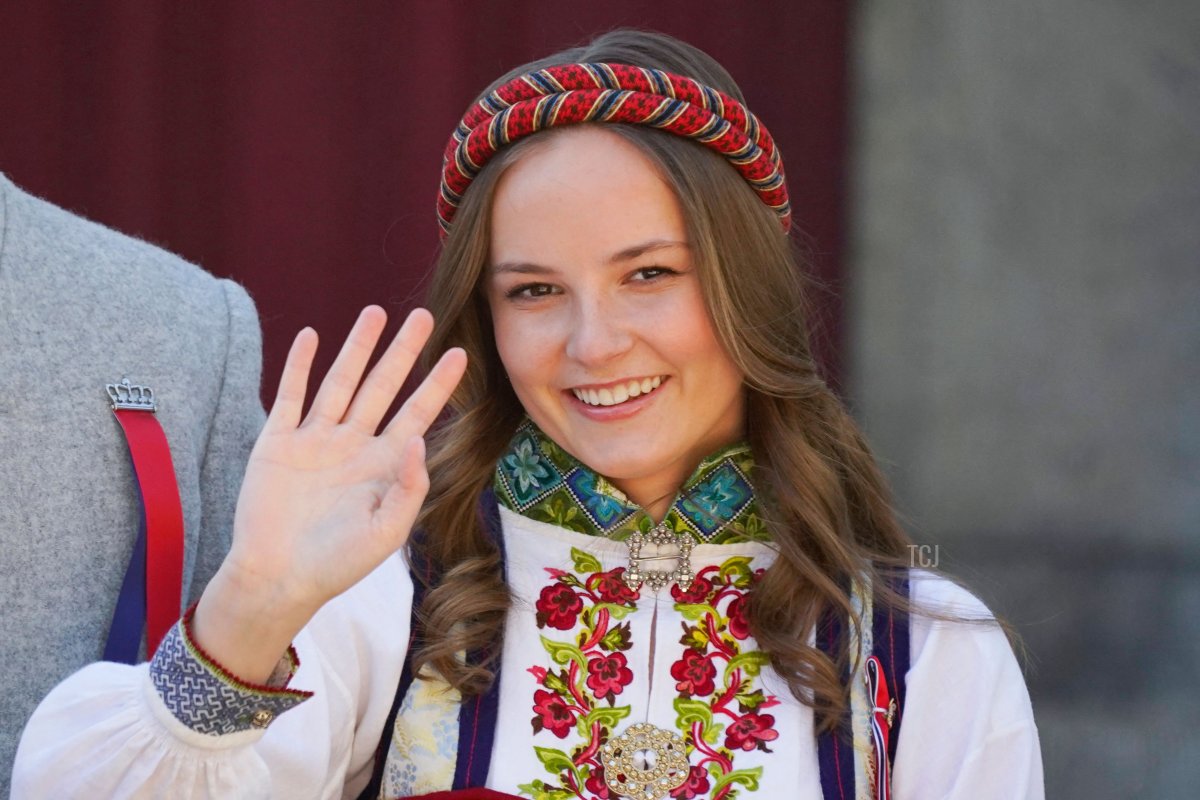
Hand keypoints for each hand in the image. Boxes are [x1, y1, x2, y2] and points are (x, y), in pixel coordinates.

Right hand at [192, 306, 465, 679]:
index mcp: (383, 465)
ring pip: (341, 382)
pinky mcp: (278, 442)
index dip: (438, 384)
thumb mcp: (386, 533)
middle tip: (425, 316)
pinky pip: (290, 396)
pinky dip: (299, 366)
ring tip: (375, 313)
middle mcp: (353, 445)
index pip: (418, 414)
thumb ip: (409, 489)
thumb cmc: (337, 563)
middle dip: (403, 351)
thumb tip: (418, 441)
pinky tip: (312, 336)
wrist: (277, 578)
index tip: (461, 353)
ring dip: (357, 347)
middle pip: (383, 386)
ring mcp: (316, 441)